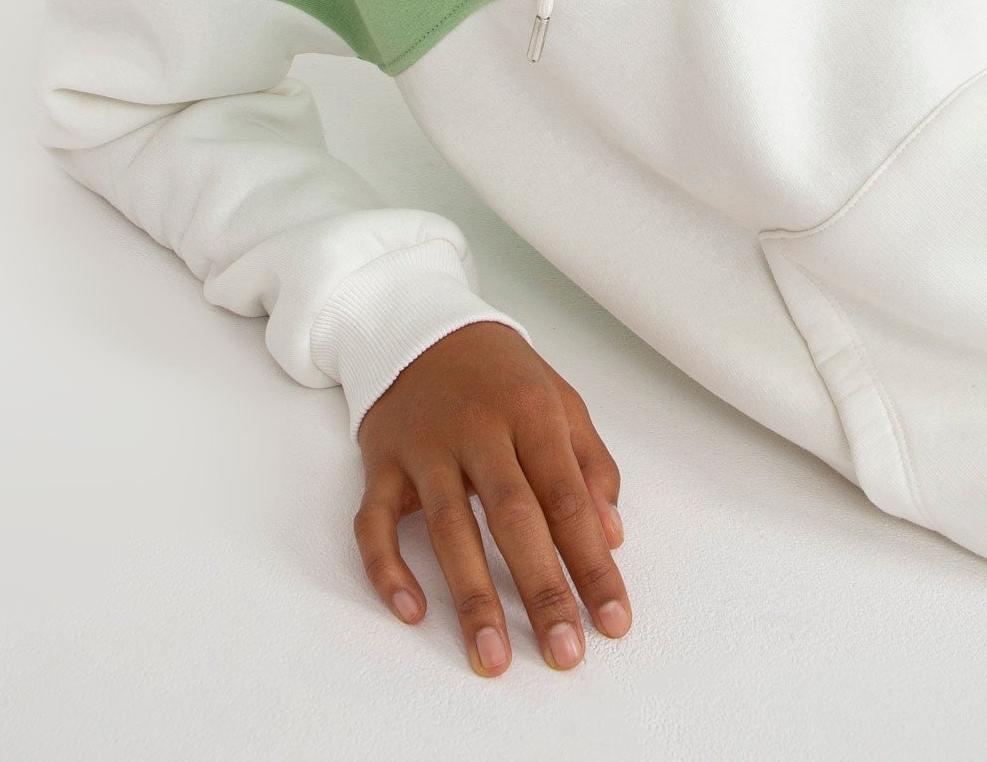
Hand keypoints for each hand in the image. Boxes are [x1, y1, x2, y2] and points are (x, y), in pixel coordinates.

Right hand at [352, 319, 631, 676]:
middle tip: (564, 654)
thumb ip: (591, 466)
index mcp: (531, 412)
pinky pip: (373, 522)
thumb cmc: (504, 377)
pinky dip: (388, 568)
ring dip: (472, 597)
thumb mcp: (561, 402)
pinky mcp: (381, 461)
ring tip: (493, 657)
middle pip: (513, 517)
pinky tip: (412, 612)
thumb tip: (610, 538)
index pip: (569, 499)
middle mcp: (478, 429)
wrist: (423, 329)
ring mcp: (425, 446)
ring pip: (448, 527)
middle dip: (541, 590)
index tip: (612, 621)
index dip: (593, 563)